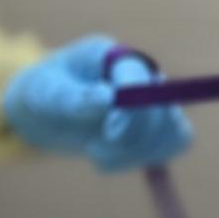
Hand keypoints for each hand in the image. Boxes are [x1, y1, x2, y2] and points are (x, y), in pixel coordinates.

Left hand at [2, 35, 192, 171]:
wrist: (46, 111)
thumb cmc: (43, 95)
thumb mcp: (48, 94)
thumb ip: (76, 97)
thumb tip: (107, 98)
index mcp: (116, 58)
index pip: (141, 79)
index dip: (134, 108)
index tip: (110, 131)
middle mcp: (144, 76)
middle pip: (165, 108)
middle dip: (135, 136)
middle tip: (95, 150)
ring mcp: (155, 100)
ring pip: (174, 131)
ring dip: (136, 152)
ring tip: (96, 153)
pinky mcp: (159, 125)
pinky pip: (173, 145)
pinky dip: (144, 159)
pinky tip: (112, 159)